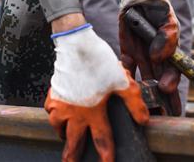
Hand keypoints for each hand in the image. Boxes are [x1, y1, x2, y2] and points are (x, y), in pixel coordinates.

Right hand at [45, 25, 148, 161]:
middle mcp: (75, 112)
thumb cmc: (98, 61)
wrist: (75, 44)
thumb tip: (144, 120)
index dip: (106, 156)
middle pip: (72, 142)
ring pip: (58, 127)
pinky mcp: (53, 93)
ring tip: (65, 137)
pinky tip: (58, 112)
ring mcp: (61, 103)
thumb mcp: (122, 81)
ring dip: (62, 134)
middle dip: (72, 157)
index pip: (102, 140)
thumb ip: (134, 102)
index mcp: (94, 112)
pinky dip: (53, 115)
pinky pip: (49, 110)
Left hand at [119, 0, 180, 113]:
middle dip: (160, 100)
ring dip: (143, 94)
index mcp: (169, 54)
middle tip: (158, 114)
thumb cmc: (159, 9)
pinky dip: (123, 77)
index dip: (171, 85)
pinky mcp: (127, 52)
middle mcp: (156, 59)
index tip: (167, 92)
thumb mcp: (168, 21)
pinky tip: (120, 89)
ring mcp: (142, 57)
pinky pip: (125, 67)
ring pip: (143, 80)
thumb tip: (157, 57)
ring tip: (142, 109)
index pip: (173, 74)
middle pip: (159, 83)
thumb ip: (166, 38)